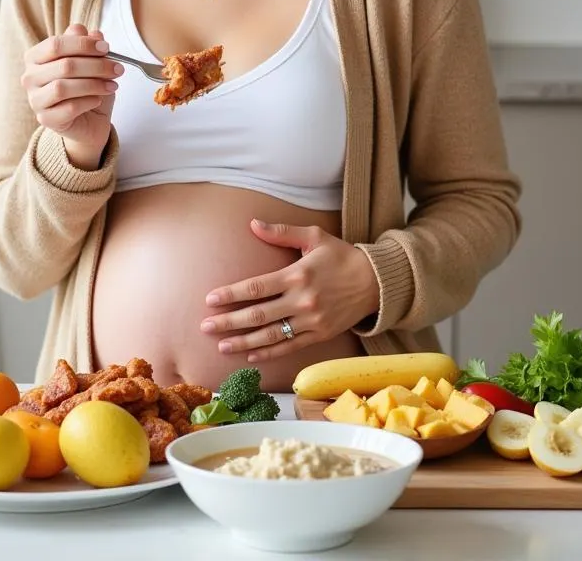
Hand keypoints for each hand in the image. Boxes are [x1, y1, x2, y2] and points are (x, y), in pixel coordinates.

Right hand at [21, 23, 121, 168]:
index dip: (83, 44)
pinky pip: (68, 108)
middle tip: (118, 69)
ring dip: (93, 85)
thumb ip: (88, 44)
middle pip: (64, 66)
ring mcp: (35, 100)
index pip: (56, 44)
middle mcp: (30, 77)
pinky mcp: (45, 119)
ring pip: (63, 87)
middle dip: (96, 66)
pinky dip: (88, 102)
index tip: (106, 48)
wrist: (90, 119)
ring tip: (112, 85)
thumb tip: (95, 34)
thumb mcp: (91, 61)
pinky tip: (98, 100)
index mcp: (35, 57)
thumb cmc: (87, 87)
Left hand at [199, 220, 379, 362]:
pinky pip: (289, 347)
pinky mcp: (320, 335)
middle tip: (205, 327)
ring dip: (243, 342)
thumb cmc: (341, 256)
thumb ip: (281, 232)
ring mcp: (311, 321)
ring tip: (222, 345)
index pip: (256, 287)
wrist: (376, 282)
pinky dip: (269, 353)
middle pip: (257, 315)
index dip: (231, 294)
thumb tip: (252, 224)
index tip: (210, 299)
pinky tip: (251, 356)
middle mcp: (302, 300)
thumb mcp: (314, 236)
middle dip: (229, 322)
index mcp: (297, 275)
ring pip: (271, 335)